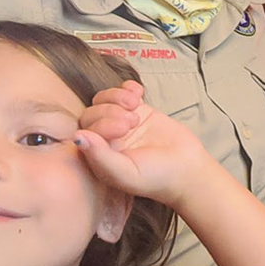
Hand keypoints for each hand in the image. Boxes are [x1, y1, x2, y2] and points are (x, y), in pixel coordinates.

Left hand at [75, 81, 209, 206]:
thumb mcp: (126, 174)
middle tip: (133, 122)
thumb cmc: (156, 178)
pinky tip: (139, 94)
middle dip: (110, 111)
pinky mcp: (138, 110)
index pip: (85, 130)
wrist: (187, 169)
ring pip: (105, 99)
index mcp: (98, 156)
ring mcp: (121, 122)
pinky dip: (128, 87)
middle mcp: (106, 139)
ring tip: (135, 104)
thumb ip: (100, 157)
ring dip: (117, 96)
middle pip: (93, 112)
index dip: (101, 124)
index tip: (124, 130)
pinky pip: (124, 91)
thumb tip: (77, 136)